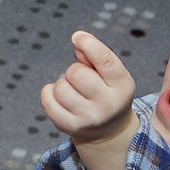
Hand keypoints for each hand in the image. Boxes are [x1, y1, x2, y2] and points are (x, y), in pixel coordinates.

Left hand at [39, 30, 135, 149]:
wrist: (108, 131)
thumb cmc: (106, 92)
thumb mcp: (110, 74)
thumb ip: (95, 55)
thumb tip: (78, 39)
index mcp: (122, 86)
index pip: (105, 61)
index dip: (89, 45)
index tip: (78, 37)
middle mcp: (108, 105)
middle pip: (76, 73)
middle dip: (75, 70)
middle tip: (82, 80)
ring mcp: (89, 118)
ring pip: (60, 87)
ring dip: (62, 84)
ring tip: (74, 92)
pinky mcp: (70, 127)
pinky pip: (47, 100)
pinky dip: (49, 94)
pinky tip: (60, 98)